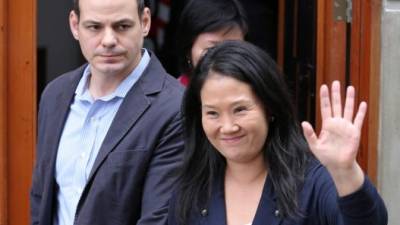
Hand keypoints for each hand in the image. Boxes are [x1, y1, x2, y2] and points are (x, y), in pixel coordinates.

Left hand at [301, 81, 365, 195]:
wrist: (338, 166)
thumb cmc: (326, 156)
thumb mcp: (314, 145)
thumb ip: (309, 134)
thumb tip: (303, 123)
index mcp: (327, 125)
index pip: (325, 108)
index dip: (325, 97)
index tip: (323, 87)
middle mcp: (337, 123)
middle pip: (336, 105)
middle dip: (336, 94)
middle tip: (335, 82)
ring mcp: (346, 127)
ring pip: (348, 109)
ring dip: (349, 99)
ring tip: (350, 87)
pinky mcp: (354, 132)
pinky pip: (358, 120)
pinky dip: (361, 112)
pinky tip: (362, 103)